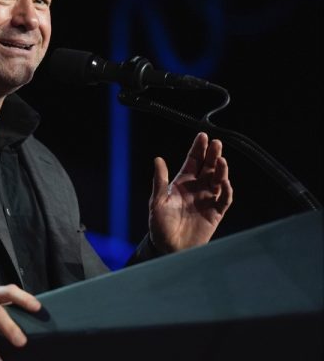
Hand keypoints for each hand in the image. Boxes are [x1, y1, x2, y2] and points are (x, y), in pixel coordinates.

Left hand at [149, 132, 232, 252]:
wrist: (168, 248)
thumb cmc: (160, 225)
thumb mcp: (157, 201)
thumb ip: (160, 181)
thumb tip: (158, 159)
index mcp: (182, 183)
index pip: (193, 161)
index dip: (198, 149)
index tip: (203, 136)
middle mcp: (196, 188)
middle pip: (208, 167)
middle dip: (213, 155)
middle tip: (217, 143)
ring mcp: (207, 200)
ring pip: (218, 180)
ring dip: (221, 170)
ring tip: (221, 160)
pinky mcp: (215, 213)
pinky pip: (224, 199)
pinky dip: (226, 191)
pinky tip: (225, 183)